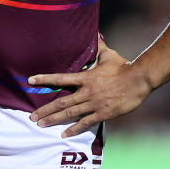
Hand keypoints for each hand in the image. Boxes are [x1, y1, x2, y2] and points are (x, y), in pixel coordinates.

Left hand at [27, 37, 152, 136]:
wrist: (139, 80)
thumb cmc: (123, 66)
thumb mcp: (108, 55)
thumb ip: (98, 47)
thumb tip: (95, 34)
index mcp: (85, 77)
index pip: (60, 78)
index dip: (44, 79)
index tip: (30, 80)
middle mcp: (86, 92)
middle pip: (61, 102)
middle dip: (45, 110)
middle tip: (31, 117)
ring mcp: (94, 103)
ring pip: (70, 113)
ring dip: (54, 120)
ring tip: (41, 125)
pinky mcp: (103, 113)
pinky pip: (86, 123)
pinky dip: (74, 129)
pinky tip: (63, 134)